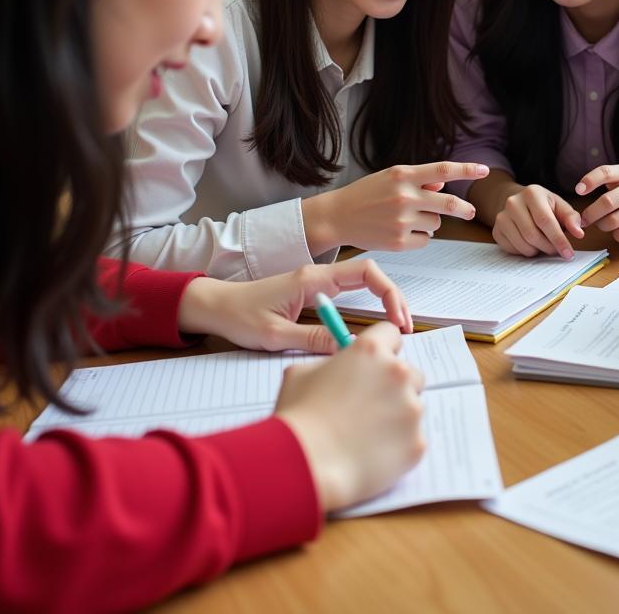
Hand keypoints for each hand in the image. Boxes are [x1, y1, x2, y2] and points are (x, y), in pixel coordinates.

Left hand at [177, 258, 412, 350]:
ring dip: (382, 302)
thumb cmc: (238, 316)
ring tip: (395, 329)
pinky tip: (370, 328)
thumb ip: (312, 339)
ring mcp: (316, 284)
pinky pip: (348, 294)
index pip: (366, 272)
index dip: (390, 293)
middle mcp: (319, 276)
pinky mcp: (312, 294)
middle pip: (370, 276)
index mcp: (313, 278)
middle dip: (394, 298)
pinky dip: (366, 306)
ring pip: (362, 284)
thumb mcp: (274, 335)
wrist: (213, 307)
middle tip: (406, 328)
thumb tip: (349, 347)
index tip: (399, 320)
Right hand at [275, 322, 425, 510]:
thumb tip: (338, 368)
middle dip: (393, 385)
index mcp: (371, 351)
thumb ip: (328, 363)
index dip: (381, 348)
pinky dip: (396, 446)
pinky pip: (411, 439)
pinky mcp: (417, 442)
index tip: (373, 364)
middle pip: (409, 372)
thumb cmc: (299, 417)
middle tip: (368, 405)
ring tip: (365, 435)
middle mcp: (397, 374)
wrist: (306, 465)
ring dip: (396, 416)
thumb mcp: (300, 374)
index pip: (391, 334)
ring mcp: (411, 408)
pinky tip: (371, 454)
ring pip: (412, 407)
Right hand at [305, 161, 489, 252]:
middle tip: (470, 211)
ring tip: (408, 219)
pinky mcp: (398, 242)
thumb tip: (444, 183)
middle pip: (448, 203)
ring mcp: (402, 221)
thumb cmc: (366, 194)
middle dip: (464, 208)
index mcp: (402, 175)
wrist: (337, 217)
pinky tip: (401, 232)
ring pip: (436, 223)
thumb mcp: (390, 178)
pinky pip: (425, 240)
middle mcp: (404, 196)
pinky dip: (420, 237)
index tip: (484, 170)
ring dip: (430, 221)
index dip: (467, 170)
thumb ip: (418, 180)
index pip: (443, 169)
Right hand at [493, 184, 583, 258]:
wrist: (518, 203)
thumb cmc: (544, 206)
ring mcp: (501, 217)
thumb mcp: (560, 206)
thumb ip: (571, 218)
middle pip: (533, 235)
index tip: (569, 253)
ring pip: (523, 245)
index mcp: (532, 193)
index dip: (558, 239)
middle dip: (548, 247)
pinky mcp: (496, 230)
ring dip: (537, 251)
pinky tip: (531, 244)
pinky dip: (525, 252)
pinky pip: (513, 250)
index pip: (545, 221)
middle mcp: (513, 202)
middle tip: (556, 250)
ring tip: (544, 245)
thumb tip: (579, 232)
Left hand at [576, 164, 618, 243]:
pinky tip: (617, 229)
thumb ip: (598, 180)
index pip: (605, 172)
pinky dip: (614, 235)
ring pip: (612, 221)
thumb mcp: (614, 180)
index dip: (590, 181)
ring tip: (602, 223)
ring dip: (601, 225)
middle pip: (607, 202)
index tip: (578, 190)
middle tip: (584, 220)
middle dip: (590, 214)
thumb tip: (579, 190)